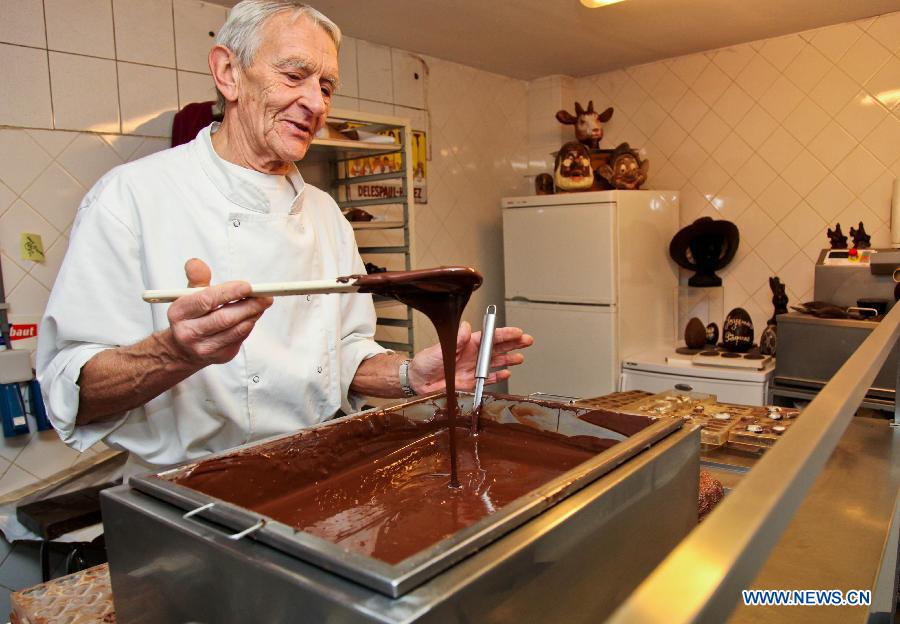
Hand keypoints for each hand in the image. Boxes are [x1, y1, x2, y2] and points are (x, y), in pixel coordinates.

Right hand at [164, 258, 273, 364]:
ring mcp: (204, 348)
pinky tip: (253, 315)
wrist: (183, 349)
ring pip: (236, 330)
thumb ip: (196, 278)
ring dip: (253, 314)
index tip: (248, 286)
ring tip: (263, 303)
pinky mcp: (220, 356)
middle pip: (224, 318)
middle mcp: (189, 333)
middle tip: (265, 295)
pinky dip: (249, 324)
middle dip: (249, 305)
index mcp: (179, 313)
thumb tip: (197, 263)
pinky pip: (240, 338)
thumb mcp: (188, 295)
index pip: (206, 300)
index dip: (230, 292)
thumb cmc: (191, 316)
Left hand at [408, 321, 532, 394]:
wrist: (418, 382)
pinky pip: (488, 379)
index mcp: (467, 344)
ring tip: (520, 357)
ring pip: (496, 362)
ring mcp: (473, 369)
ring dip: (509, 359)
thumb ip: (455, 339)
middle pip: (497, 348)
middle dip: (513, 344)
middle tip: (527, 341)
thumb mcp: (440, 349)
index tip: (517, 332)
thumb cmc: (425, 362)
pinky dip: (498, 376)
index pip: (489, 337)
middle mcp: (472, 355)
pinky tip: (507, 373)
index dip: (504, 334)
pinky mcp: (471, 382)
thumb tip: (466, 327)